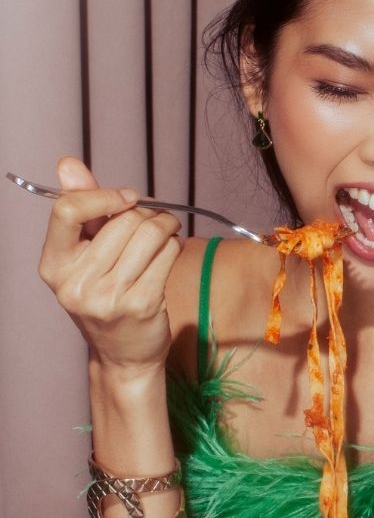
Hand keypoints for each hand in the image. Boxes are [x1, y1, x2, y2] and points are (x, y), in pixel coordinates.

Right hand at [38, 157, 182, 371]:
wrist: (123, 354)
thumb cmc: (105, 296)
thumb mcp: (84, 255)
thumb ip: (81, 207)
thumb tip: (68, 163)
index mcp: (54, 265)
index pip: (68, 211)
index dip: (104, 196)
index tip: (126, 198)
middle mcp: (75, 283)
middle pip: (122, 220)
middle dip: (147, 213)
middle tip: (155, 220)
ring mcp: (108, 296)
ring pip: (149, 233)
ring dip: (166, 225)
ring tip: (166, 232)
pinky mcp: (142, 303)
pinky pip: (168, 254)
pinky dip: (175, 245)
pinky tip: (171, 250)